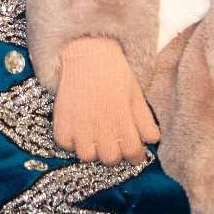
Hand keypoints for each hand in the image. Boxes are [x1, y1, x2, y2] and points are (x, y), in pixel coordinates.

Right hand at [52, 36, 159, 165]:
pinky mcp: (61, 125)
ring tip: (94, 133)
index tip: (134, 150)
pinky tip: (78, 127)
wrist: (87, 54)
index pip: (133, 155)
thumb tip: (152, 140)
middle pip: (110, 159)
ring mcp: (79, 130)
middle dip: (114, 151)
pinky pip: (66, 146)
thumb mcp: (135, 94)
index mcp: (122, 123)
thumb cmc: (115, 73)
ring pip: (87, 156)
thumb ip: (144, 121)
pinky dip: (72, 141)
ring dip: (92, 148)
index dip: (136, 155)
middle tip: (112, 138)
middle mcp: (101, 130)